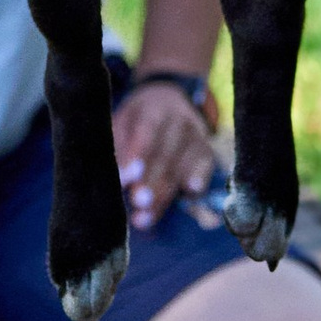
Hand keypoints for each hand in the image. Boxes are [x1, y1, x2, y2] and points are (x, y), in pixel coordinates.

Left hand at [115, 76, 217, 229]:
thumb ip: (117, 146)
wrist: (170, 102)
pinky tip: (188, 194)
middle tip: (137, 202)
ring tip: (145, 218)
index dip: (136, 155)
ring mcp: (197, 136)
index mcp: (155, 108)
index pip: (147, 130)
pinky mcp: (207, 152)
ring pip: (182, 168)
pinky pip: (204, 170)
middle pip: (166, 154)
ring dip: (164, 195)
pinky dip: (197, 182)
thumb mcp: (122, 122)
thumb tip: (112, 177)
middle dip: (151, 182)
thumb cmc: (137, 120)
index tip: (125, 179)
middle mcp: (180, 120)